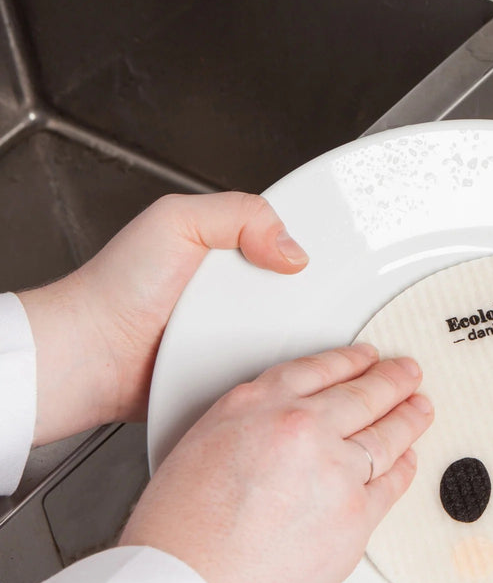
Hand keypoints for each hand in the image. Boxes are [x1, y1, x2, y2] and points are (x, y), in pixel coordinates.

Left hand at [18, 192, 308, 444]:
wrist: (96, 354)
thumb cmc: (118, 289)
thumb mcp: (177, 220)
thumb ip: (238, 213)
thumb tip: (290, 248)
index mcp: (225, 245)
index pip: (283, 240)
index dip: (301, 248)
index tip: (307, 264)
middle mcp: (232, 288)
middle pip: (293, 291)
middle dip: (299, 297)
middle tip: (287, 302)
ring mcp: (235, 331)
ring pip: (287, 333)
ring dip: (289, 337)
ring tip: (280, 334)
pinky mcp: (234, 369)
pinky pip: (270, 367)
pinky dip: (273, 366)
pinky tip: (268, 360)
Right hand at [120, 345, 432, 582]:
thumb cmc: (179, 532)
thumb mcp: (200, 447)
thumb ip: (250, 429)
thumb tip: (282, 434)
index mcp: (256, 406)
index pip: (318, 369)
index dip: (350, 360)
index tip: (366, 358)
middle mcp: (300, 430)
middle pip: (363, 395)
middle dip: (392, 380)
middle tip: (407, 374)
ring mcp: (334, 472)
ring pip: (387, 436)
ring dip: (410, 418)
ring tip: (420, 409)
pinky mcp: (356, 515)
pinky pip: (392, 483)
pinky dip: (404, 467)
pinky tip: (408, 459)